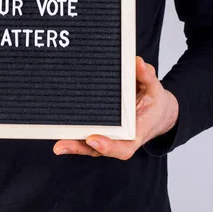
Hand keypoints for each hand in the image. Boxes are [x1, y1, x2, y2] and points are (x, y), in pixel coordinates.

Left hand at [53, 56, 178, 159]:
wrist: (157, 111)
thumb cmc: (154, 102)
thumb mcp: (155, 88)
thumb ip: (147, 77)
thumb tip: (137, 63)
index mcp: (137, 132)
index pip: (124, 147)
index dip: (108, 147)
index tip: (93, 139)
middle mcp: (120, 137)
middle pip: (98, 148)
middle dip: (79, 147)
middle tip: (61, 145)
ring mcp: (108, 134)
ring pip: (88, 144)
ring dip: (72, 143)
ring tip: (56, 145)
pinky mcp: (100, 127)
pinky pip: (85, 133)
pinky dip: (72, 133)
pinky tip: (55, 128)